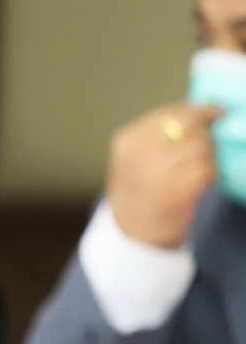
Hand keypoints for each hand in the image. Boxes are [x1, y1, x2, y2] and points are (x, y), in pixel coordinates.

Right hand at [106, 102, 225, 247]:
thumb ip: (158, 134)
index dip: (199, 110)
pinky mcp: (176, 190)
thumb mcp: (133, 157)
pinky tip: (199, 185)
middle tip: (202, 150)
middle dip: (204, 135)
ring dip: (208, 159)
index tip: (216, 112)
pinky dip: (210, 176)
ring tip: (196, 172)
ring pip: (202, 147)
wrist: (132, 234)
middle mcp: (139, 152)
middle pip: (191, 126)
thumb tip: (199, 112)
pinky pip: (208, 170)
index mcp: (128, 140)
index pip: (172, 112)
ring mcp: (157, 171)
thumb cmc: (137, 192)